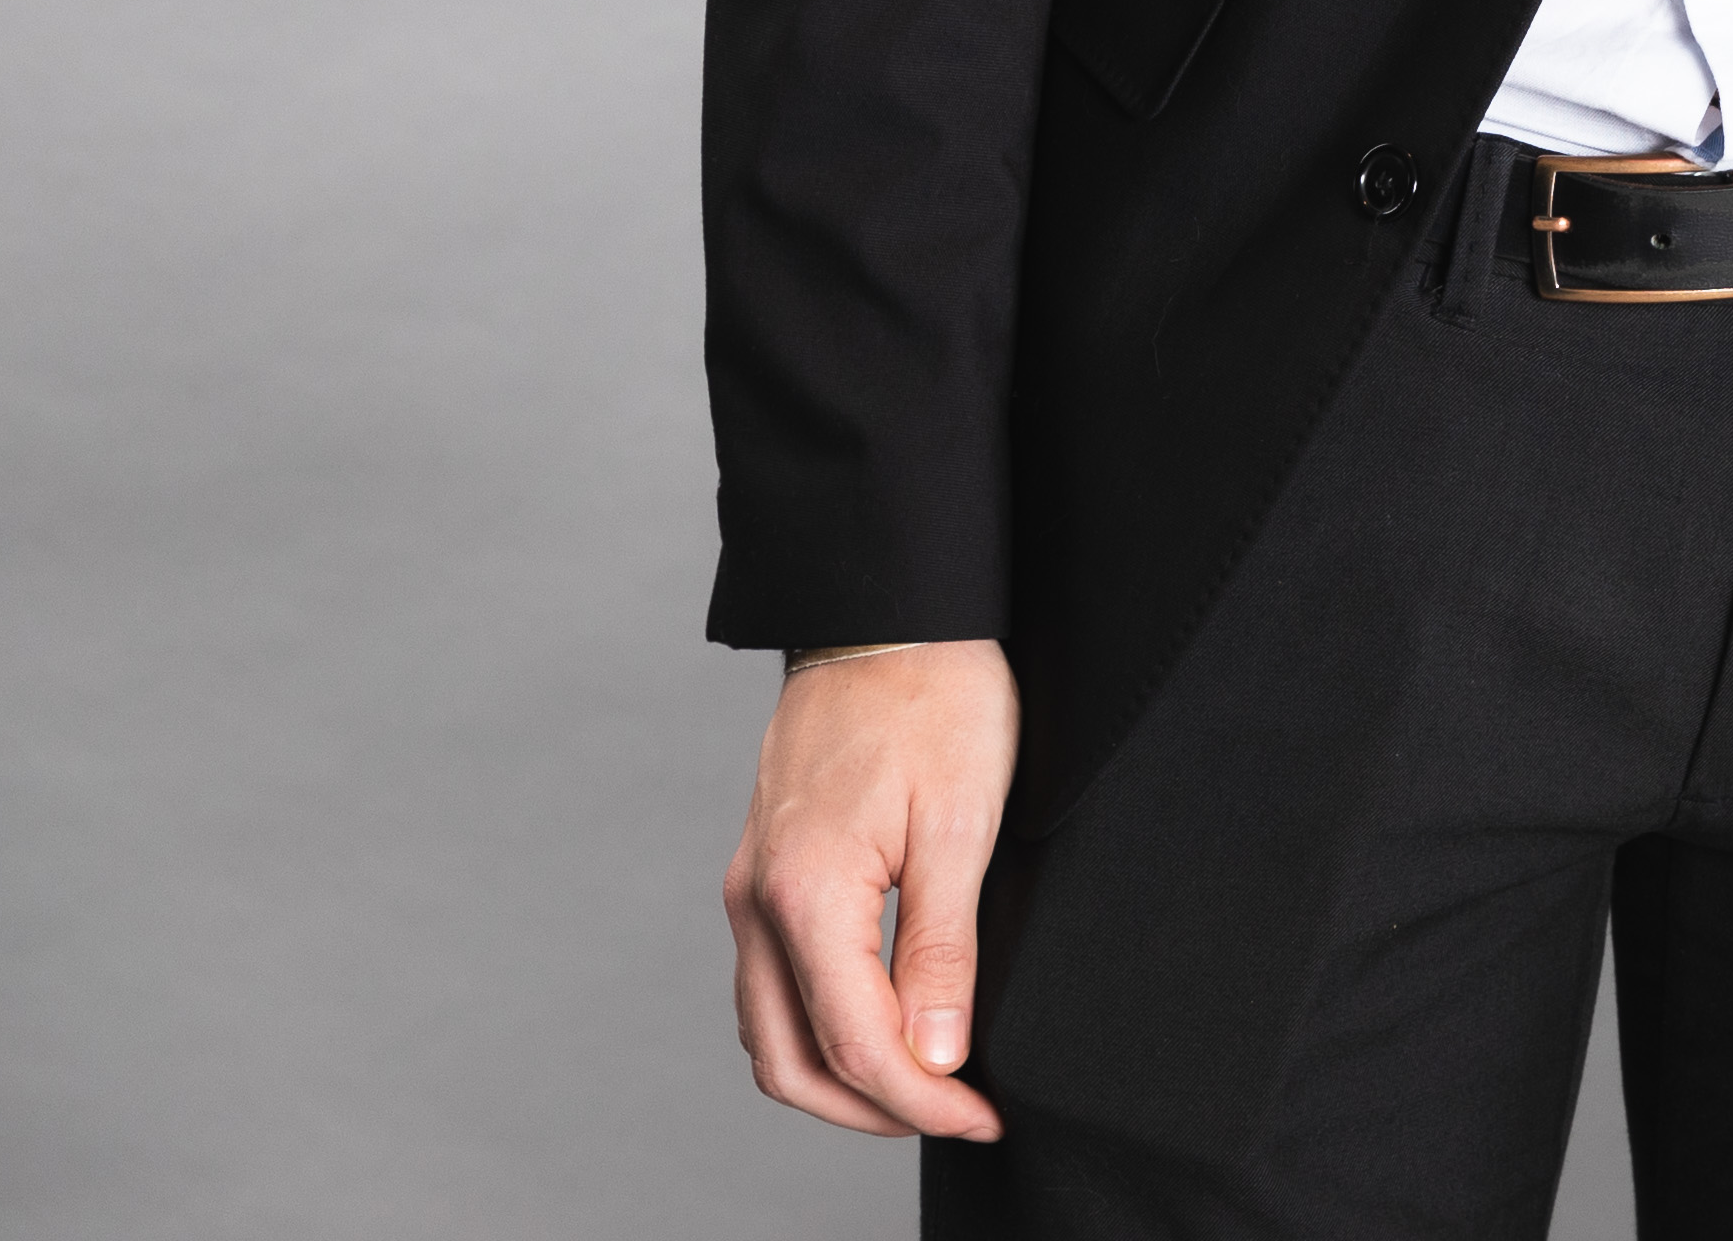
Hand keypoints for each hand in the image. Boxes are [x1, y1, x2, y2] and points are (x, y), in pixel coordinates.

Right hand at [721, 639, 1019, 1139]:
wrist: (888, 615)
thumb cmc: (935, 700)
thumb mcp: (962, 824)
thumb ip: (942, 948)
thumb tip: (936, 1055)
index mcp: (805, 895)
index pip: (856, 1043)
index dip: (922, 1100)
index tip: (981, 1118)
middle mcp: (757, 903)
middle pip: (791, 1061)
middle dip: (871, 1109)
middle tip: (958, 1114)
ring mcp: (751, 889)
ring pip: (771, 1031)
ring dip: (840, 1076)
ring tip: (926, 1084)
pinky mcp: (763, 874)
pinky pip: (773, 984)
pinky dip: (820, 1027)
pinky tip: (883, 1024)